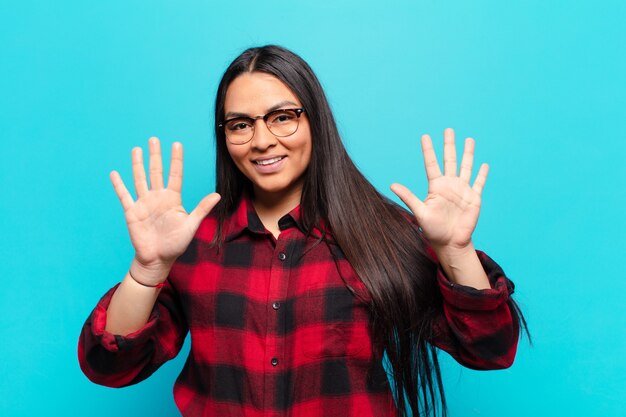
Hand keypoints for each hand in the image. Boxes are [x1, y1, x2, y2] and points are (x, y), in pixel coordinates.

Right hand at [110, 137, 220, 283]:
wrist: (158, 259)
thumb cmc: (176, 244)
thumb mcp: (191, 225)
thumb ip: (202, 209)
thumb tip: (217, 195)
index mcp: (173, 199)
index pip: (175, 175)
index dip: (176, 160)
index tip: (177, 144)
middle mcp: (158, 197)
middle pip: (156, 172)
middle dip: (155, 156)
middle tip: (154, 139)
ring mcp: (144, 203)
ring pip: (140, 179)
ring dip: (138, 165)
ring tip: (137, 149)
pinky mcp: (132, 212)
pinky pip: (124, 196)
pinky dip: (119, 185)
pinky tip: (114, 173)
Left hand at [390, 128, 487, 252]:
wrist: (450, 243)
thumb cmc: (433, 230)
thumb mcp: (420, 212)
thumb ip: (408, 197)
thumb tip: (392, 185)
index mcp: (436, 187)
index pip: (432, 164)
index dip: (428, 150)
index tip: (425, 136)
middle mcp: (449, 185)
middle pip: (450, 160)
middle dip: (449, 145)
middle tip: (448, 129)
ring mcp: (462, 190)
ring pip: (466, 167)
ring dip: (468, 154)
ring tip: (469, 140)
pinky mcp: (474, 198)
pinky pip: (479, 183)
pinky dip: (482, 174)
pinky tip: (484, 164)